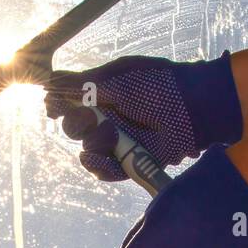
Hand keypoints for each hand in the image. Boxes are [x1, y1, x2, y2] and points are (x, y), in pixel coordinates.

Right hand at [44, 53, 242, 181]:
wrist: (196, 107)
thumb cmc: (161, 85)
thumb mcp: (120, 77)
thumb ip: (86, 83)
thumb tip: (51, 82)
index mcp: (102, 94)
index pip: (70, 102)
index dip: (58, 106)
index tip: (53, 107)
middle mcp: (108, 118)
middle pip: (74, 128)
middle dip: (76, 124)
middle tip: (90, 118)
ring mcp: (119, 141)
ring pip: (88, 151)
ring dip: (93, 144)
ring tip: (111, 135)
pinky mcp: (131, 161)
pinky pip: (107, 171)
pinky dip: (100, 168)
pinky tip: (100, 160)